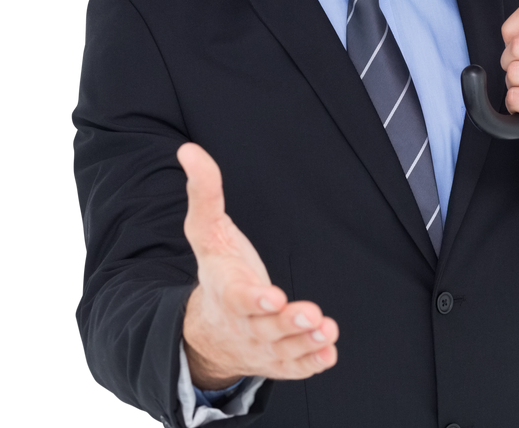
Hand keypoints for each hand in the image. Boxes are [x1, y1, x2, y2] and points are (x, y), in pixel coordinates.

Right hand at [177, 143, 338, 388]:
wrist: (209, 330)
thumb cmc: (218, 272)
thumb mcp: (207, 233)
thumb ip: (204, 194)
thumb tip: (189, 150)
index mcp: (227, 293)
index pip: (239, 299)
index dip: (255, 300)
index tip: (273, 296)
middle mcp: (245, 324)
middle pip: (267, 329)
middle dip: (289, 324)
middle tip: (312, 315)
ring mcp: (263, 347)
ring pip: (285, 350)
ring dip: (306, 343)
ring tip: (327, 331)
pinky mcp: (280, 360)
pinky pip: (296, 367)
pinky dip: (312, 363)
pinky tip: (329, 353)